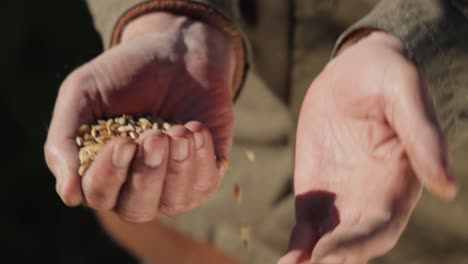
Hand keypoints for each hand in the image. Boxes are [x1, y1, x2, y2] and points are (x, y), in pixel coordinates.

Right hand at [44, 13, 234, 221]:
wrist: (178, 51)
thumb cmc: (126, 72)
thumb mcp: (83, 92)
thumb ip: (64, 139)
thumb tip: (68, 195)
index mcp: (102, 169)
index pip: (98, 195)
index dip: (109, 175)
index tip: (124, 142)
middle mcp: (136, 184)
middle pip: (136, 209)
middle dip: (146, 174)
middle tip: (154, 137)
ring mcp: (172, 183)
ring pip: (172, 202)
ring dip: (176, 166)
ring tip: (180, 130)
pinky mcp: (204, 172)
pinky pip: (203, 185)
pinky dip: (201, 158)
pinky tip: (196, 127)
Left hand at [279, 32, 458, 262]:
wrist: (354, 72)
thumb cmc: (387, 78)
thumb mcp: (405, 94)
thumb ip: (423, 136)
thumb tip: (447, 187)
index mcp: (398, 182)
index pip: (382, 225)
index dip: (358, 243)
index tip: (329, 254)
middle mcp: (371, 200)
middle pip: (354, 243)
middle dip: (332, 259)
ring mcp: (342, 200)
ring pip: (328, 243)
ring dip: (311, 262)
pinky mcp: (317, 193)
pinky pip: (307, 227)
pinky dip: (298, 248)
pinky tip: (286, 262)